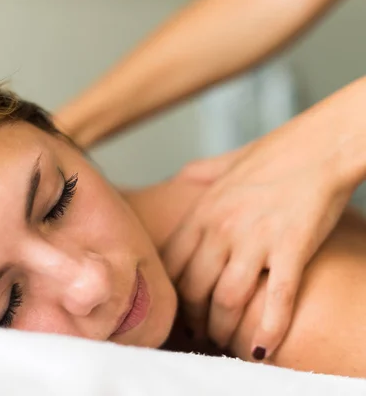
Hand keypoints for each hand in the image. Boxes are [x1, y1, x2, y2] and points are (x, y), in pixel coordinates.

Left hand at [161, 122, 354, 359]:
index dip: (174, 293)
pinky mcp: (291, 249)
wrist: (323, 144)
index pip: (172, 265)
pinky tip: (262, 350)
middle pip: (194, 289)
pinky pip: (276, 299)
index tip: (181, 307)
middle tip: (202, 331)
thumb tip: (177, 178)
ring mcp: (255, 240)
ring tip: (228, 342)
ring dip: (224, 329)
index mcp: (203, 212)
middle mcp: (222, 229)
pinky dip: (269, 330)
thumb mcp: (224, 162)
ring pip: (227, 300)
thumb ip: (197, 173)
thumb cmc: (275, 152)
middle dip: (195, 318)